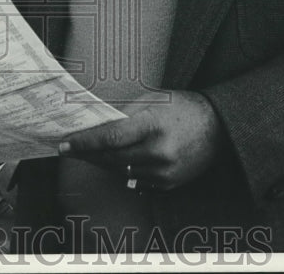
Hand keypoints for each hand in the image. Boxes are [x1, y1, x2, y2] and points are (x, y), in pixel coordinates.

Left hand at [58, 91, 223, 191]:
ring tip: (87, 154)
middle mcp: (159, 152)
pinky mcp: (169, 183)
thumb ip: (123, 114)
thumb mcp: (151, 99)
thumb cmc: (182, 107)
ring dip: (102, 163)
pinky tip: (113, 162)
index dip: (84, 143)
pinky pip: (136, 181)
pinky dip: (122, 171)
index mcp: (153, 124)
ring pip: (121, 172)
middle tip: (69, 149)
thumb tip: (95, 125)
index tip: (65, 144)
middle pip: (111, 158)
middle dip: (87, 154)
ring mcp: (164, 171)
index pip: (110, 137)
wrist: (218, 126)